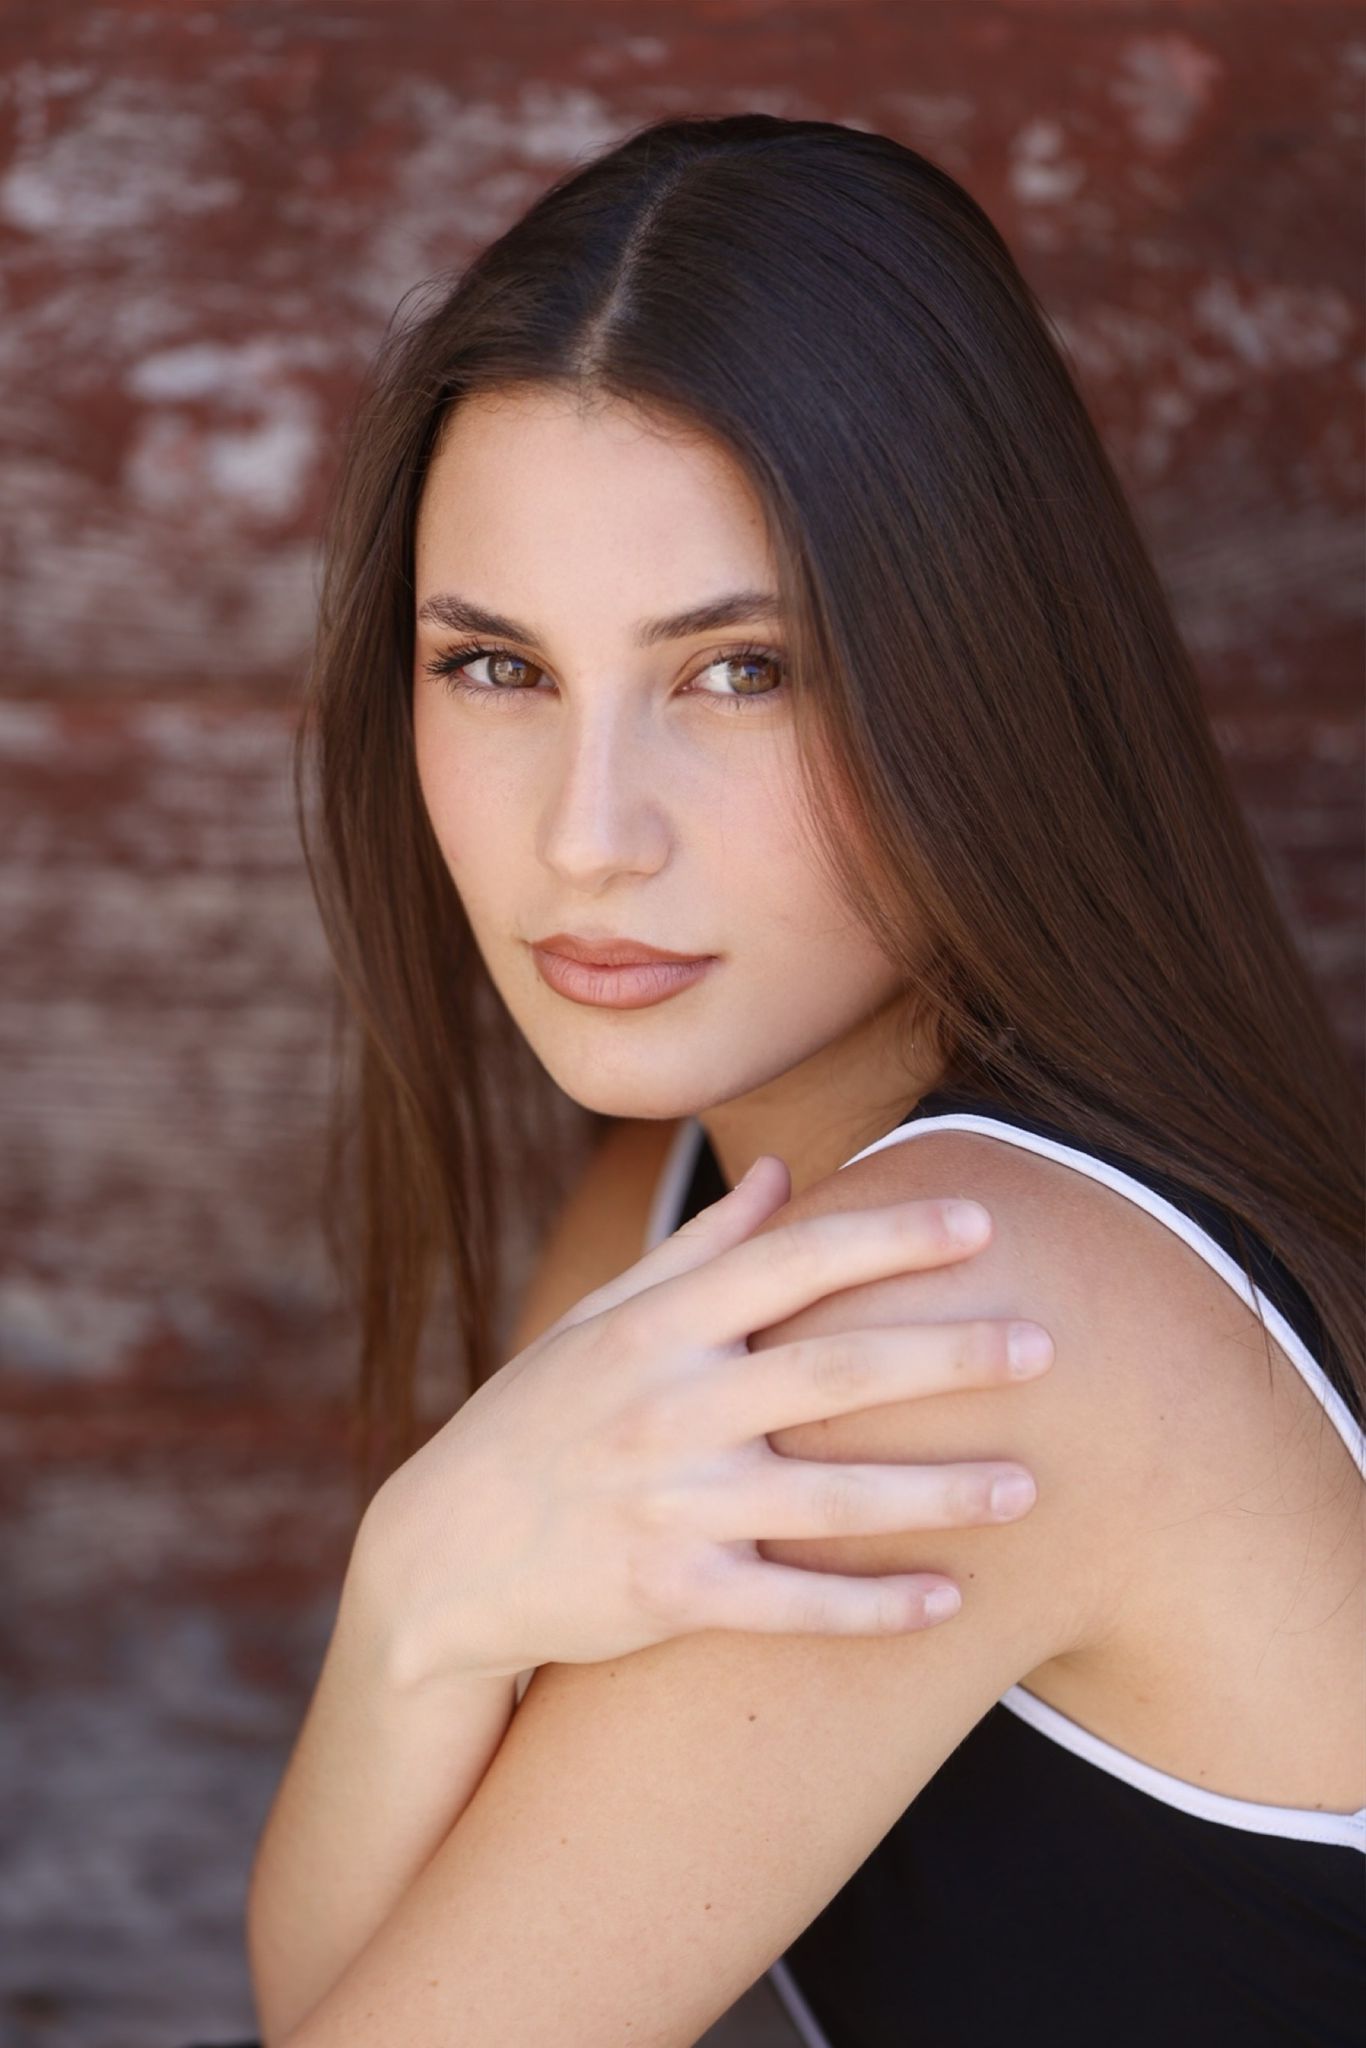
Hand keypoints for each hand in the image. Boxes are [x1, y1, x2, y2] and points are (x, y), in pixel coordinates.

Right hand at [355, 1154, 1052, 1689]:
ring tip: (1028, 1488)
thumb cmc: (538, 1419)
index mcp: (656, 1327)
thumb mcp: (599, 1322)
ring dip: (938, 1491)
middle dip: (947, 1355)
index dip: (889, 1237)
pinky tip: (950, 1600)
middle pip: (833, 1371)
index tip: (981, 1221)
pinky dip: (872, 1605)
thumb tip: (782, 1176)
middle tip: (1047, 1345)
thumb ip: (698, 1252)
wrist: (440, 1559)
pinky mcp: (669, 1598)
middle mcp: (666, 1406)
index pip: (791, 1263)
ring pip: (830, 1496)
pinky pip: (792, 1604)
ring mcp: (668, 1505)